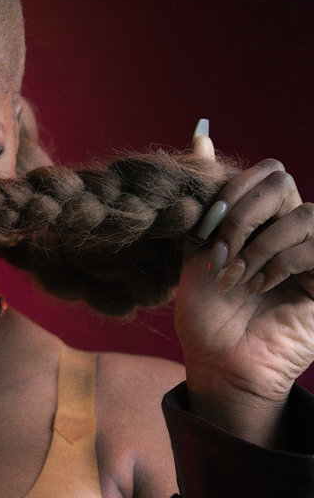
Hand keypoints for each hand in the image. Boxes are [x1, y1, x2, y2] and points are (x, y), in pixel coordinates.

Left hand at [174, 123, 313, 444]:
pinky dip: (278, 261)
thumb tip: (200, 135)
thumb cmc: (206, 313)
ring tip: (234, 273)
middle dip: (242, 212)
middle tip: (218, 251)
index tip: (204, 228)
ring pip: (302, 212)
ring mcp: (313, 254)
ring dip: (258, 241)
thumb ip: (204, 197)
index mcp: (264, 219)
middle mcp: (292, 231)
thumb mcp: (196, 247)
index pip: (265, 172)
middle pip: (282, 181)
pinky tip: (256, 285)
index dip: (233, 188)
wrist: (219, 363)